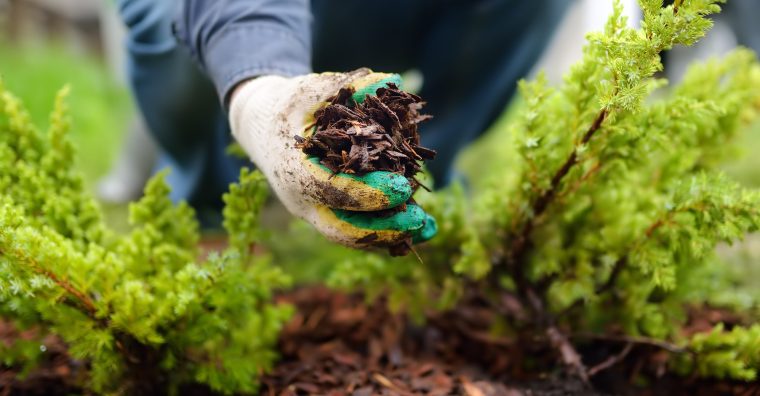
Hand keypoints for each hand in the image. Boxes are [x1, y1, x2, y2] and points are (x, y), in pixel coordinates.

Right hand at [229, 68, 436, 249]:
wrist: (261, 127)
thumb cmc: (288, 105)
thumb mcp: (311, 89)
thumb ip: (349, 85)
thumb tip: (391, 81)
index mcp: (294, 170)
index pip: (332, 190)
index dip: (369, 193)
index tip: (403, 187)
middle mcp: (301, 200)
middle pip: (342, 229)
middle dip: (382, 229)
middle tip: (419, 220)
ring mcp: (313, 212)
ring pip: (351, 236)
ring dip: (391, 236)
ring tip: (429, 229)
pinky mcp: (326, 214)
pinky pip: (357, 231)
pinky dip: (387, 233)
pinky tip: (421, 229)